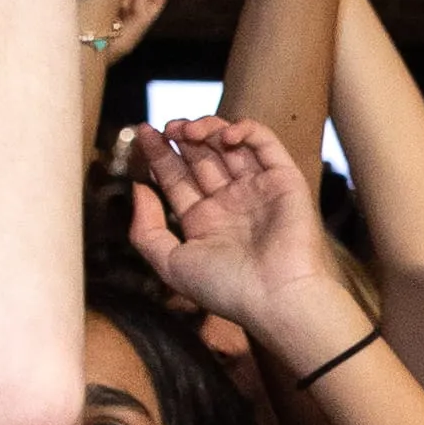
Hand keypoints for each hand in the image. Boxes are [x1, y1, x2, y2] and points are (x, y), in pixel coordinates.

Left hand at [122, 113, 348, 347]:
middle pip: (201, 157)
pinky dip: (246, 130)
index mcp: (204, 222)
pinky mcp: (285, 180)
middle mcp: (231, 203)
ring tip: (187, 130)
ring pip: (230, 144)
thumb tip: (138, 188)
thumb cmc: (226, 288)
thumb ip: (146, 230)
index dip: (159, 154)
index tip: (143, 132)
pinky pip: (266, 143)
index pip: (177, 178)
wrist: (277, 297)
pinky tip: (224, 136)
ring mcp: (258, 189)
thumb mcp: (171, 264)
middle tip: (167, 126)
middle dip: (181, 137)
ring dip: (208, 128)